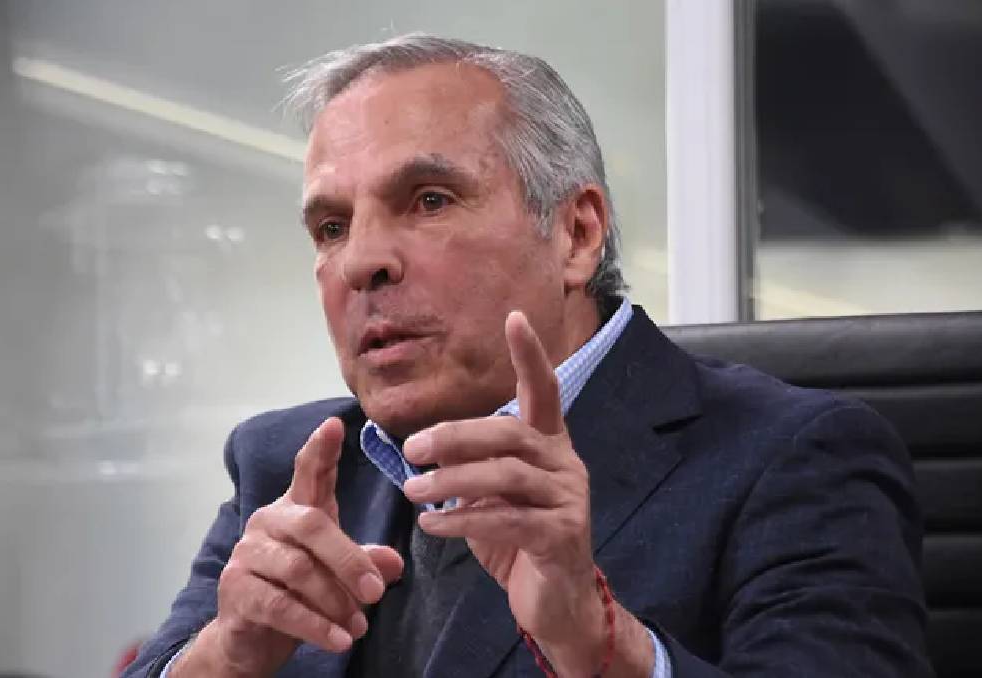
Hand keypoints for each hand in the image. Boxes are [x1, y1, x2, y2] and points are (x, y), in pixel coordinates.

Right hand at [172, 418, 403, 677]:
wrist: (251, 639)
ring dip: (335, 601)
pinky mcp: (236, 590)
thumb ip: (363, 562)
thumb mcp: (337, 576)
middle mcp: (267, 523)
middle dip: (349, 560)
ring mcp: (247, 554)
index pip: (307, 472)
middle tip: (376, 593)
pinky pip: (280, 605)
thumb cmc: (298, 594)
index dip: (320, 449)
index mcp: (295, 510)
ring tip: (359, 626)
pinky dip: (315, 626)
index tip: (334, 425)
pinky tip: (339, 640)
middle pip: (312, 525)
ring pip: (298, 569)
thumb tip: (393, 563)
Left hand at [402, 311, 651, 676]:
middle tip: (412, 449)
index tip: (514, 316)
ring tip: (412, 490)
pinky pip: (507, 520)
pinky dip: (463, 520)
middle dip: (456, 436)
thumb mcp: (491, 498)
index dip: (530, 355)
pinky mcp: (563, 537)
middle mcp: (564, 465)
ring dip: (452, 480)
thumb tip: (421, 450)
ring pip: (507, 475)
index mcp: (549, 447)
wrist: (557, 606)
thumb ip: (470, 469)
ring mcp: (569, 500)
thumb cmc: (519, 543)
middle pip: (510, 433)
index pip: (544, 391)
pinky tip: (432, 525)